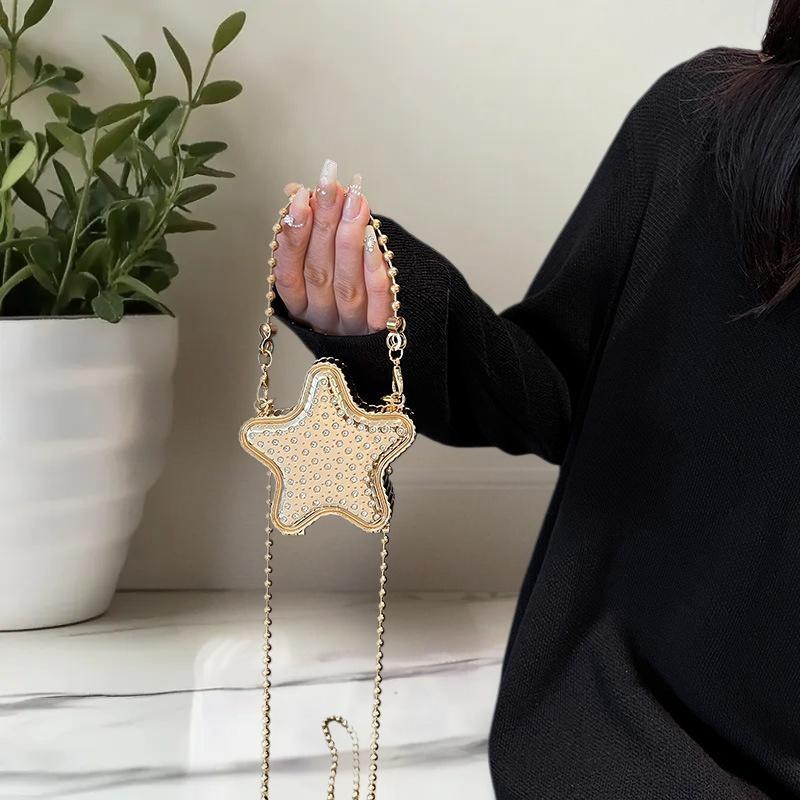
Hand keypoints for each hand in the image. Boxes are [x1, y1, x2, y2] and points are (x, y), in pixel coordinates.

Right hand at [274, 158, 392, 335]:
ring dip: (349, 237)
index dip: (293, 234)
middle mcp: (322, 316)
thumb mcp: (321, 262)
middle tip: (330, 185)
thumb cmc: (343, 291)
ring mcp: (350, 324)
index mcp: (300, 304)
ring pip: (346, 283)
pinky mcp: (378, 327)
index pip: (289, 270)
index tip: (300, 197)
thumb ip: (310, 229)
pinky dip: (373, 266)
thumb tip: (295, 191)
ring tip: (354, 200)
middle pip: (318, 271)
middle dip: (323, 223)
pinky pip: (377, 297)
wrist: (379, 336)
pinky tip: (372, 236)